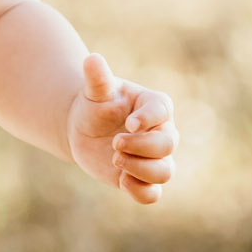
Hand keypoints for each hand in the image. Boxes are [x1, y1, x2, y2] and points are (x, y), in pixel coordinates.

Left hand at [69, 53, 176, 203]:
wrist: (84, 129)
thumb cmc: (95, 104)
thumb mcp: (95, 91)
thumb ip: (97, 77)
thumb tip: (92, 58)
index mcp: (155, 106)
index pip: (162, 111)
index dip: (148, 119)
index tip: (129, 124)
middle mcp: (162, 133)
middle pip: (167, 145)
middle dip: (141, 147)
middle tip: (114, 143)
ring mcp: (154, 158)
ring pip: (165, 172)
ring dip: (141, 170)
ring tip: (115, 160)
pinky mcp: (141, 179)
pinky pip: (152, 194)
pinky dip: (141, 191)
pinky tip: (121, 181)